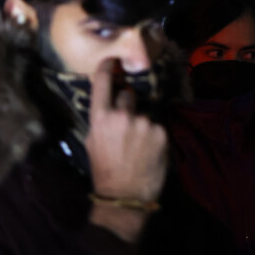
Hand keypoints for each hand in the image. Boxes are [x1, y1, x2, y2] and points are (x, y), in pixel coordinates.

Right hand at [83, 59, 168, 242]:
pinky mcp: (162, 132)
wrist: (124, 195)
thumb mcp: (92, 142)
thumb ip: (102, 119)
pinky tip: (149, 150)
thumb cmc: (104, 169)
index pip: (103, 82)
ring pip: (145, 113)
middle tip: (127, 127)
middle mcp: (123, 115)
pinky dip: (155, 135)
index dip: (107, 67)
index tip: (112, 59)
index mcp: (101, 118)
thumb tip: (111, 100)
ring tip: (138, 145)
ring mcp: (144, 123)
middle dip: (128, 105)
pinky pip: (158, 126)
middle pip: (129, 94)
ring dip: (143, 123)